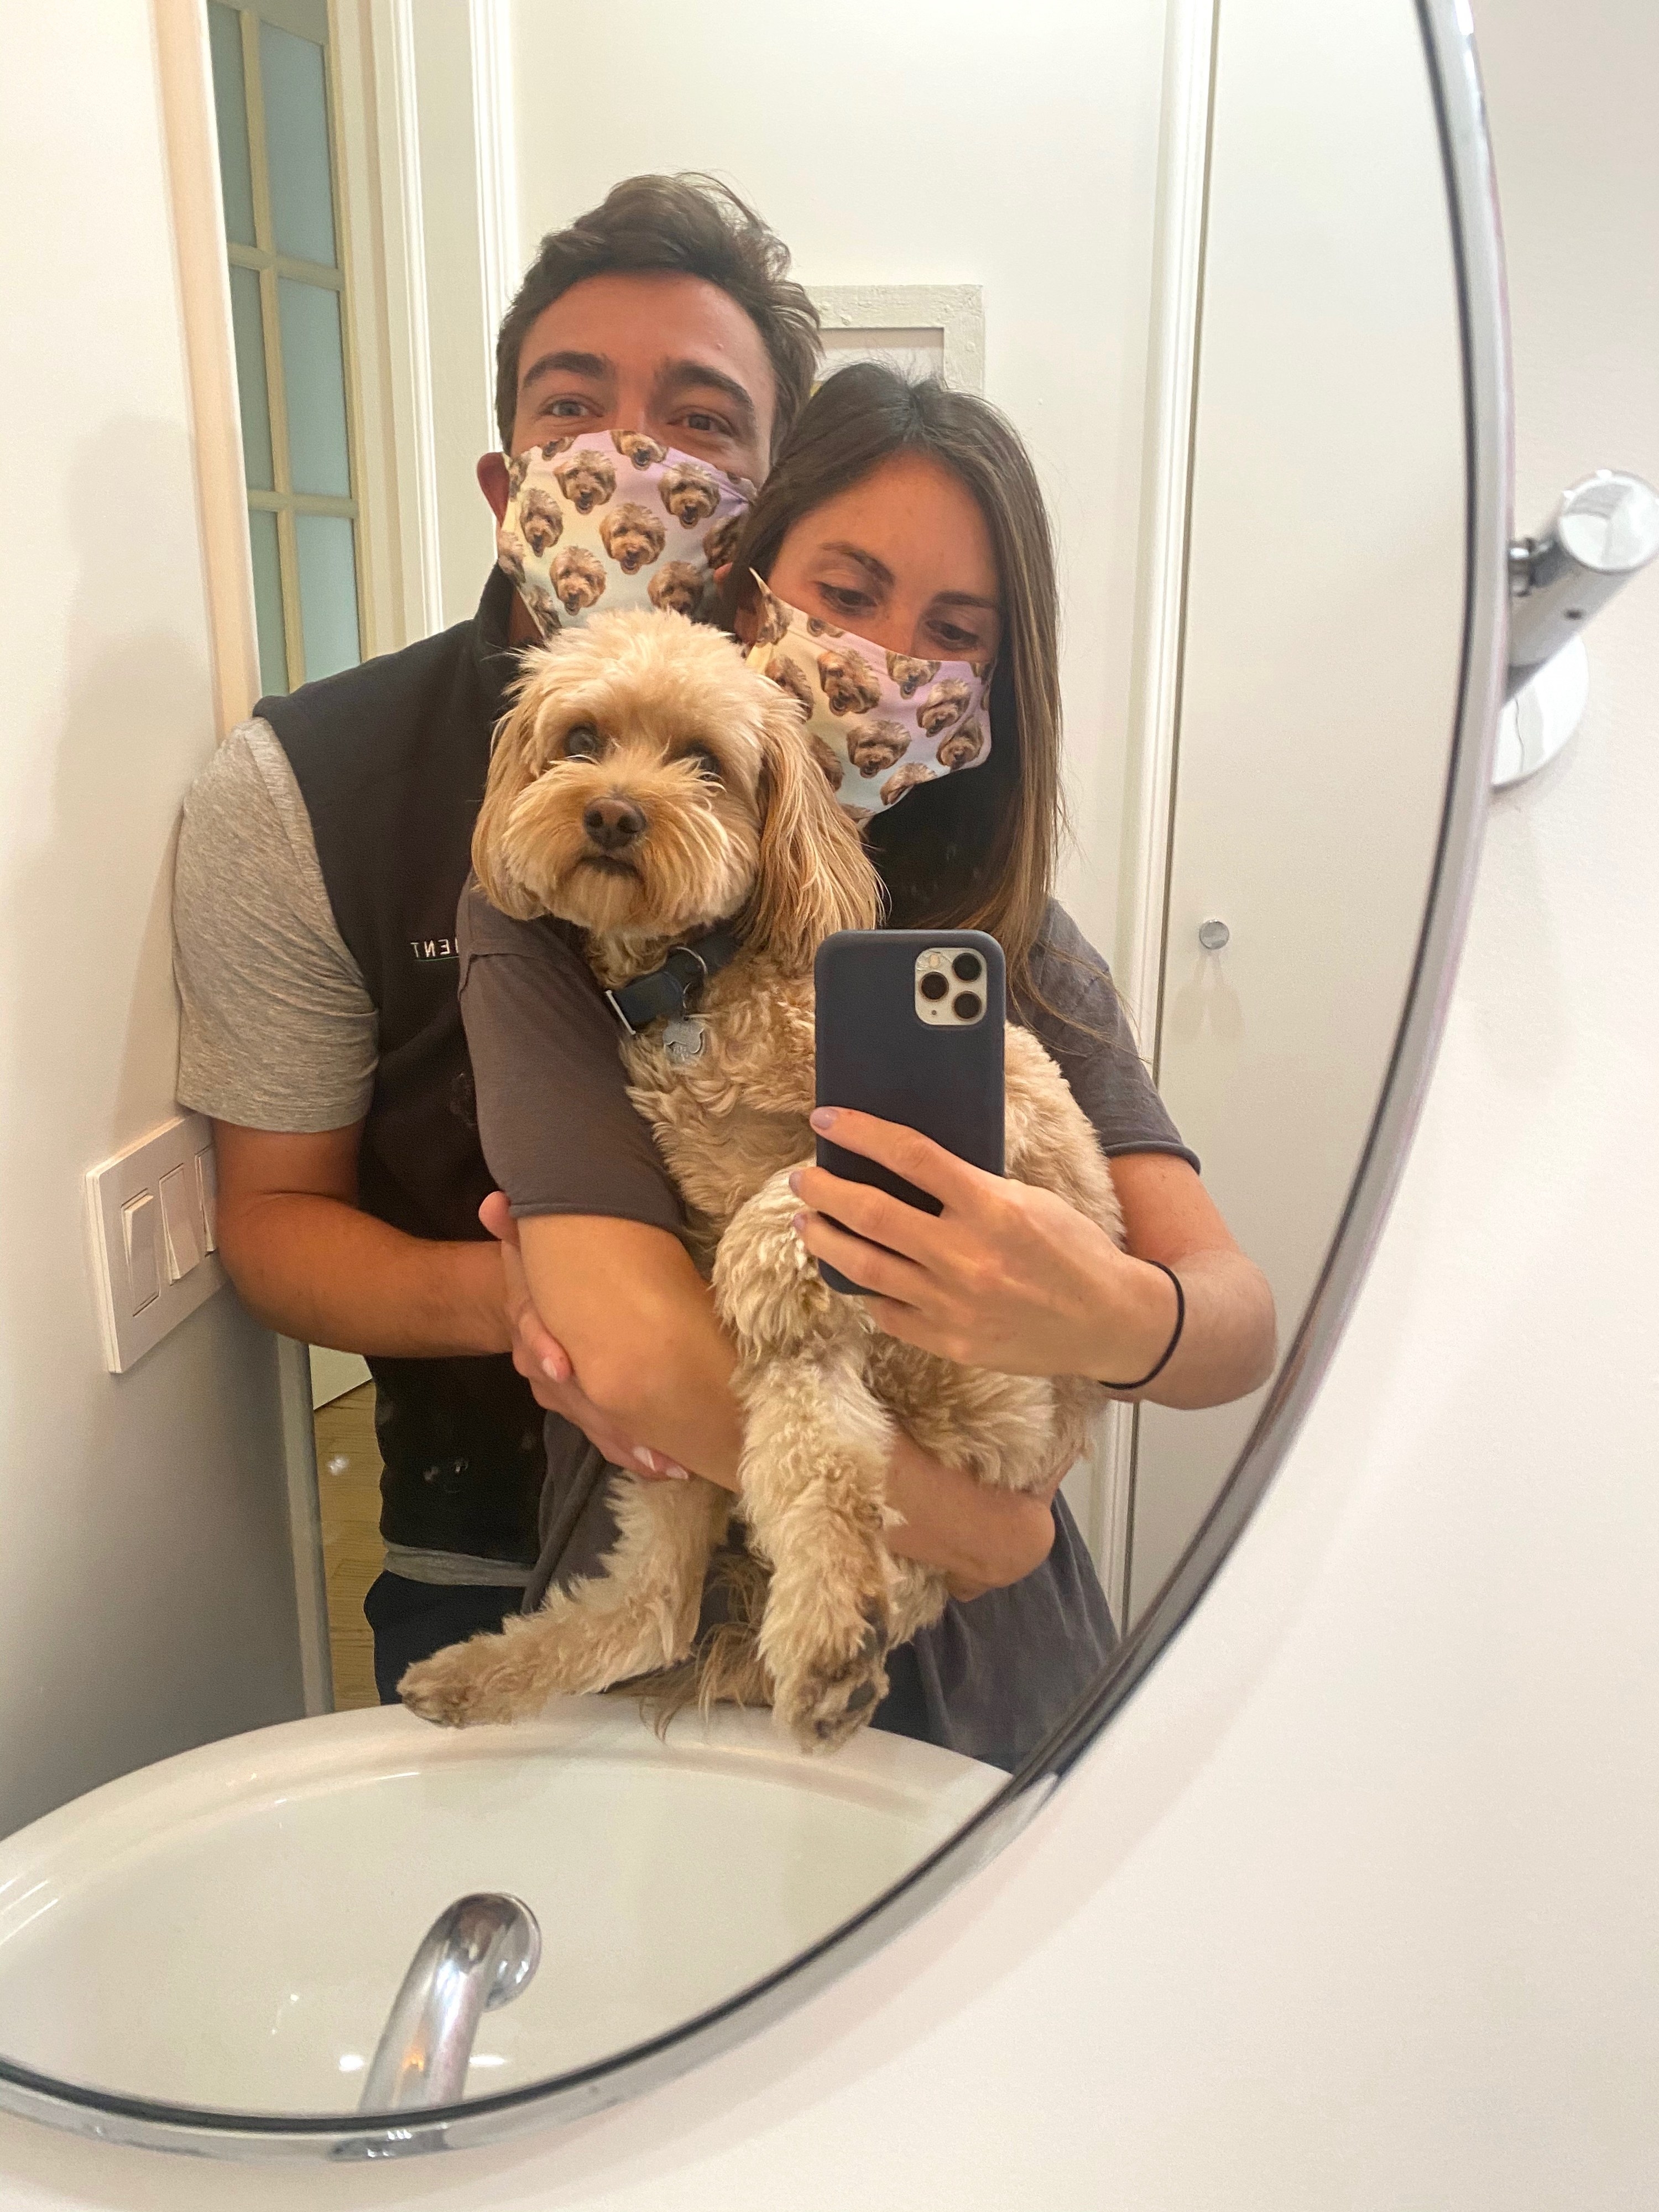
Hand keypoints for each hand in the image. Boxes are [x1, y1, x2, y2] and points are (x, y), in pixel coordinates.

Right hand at [478, 1193, 689, 1478]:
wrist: (526, 1301)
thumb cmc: (543, 1269)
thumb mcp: (530, 1245)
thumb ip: (514, 1226)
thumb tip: (495, 1202)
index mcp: (534, 1323)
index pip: (535, 1338)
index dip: (544, 1350)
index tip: (561, 1364)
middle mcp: (546, 1366)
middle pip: (574, 1398)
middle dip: (612, 1422)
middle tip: (653, 1444)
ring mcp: (563, 1393)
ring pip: (594, 1424)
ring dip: (630, 1446)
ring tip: (669, 1465)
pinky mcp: (584, 1408)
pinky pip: (605, 1435)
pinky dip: (632, 1454)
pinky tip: (666, 1470)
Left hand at [791, 1109, 1177, 1383]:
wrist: (1108, 1322)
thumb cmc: (1072, 1252)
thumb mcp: (1028, 1199)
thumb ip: (970, 1186)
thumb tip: (906, 1165)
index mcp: (991, 1207)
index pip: (910, 1155)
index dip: (860, 1132)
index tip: (826, 1120)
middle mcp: (965, 1256)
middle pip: (871, 1212)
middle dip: (825, 1190)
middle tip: (803, 1179)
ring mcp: (952, 1304)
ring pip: (864, 1266)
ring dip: (825, 1240)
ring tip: (807, 1223)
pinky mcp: (948, 1342)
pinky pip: (887, 1312)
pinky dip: (866, 1290)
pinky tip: (854, 1274)